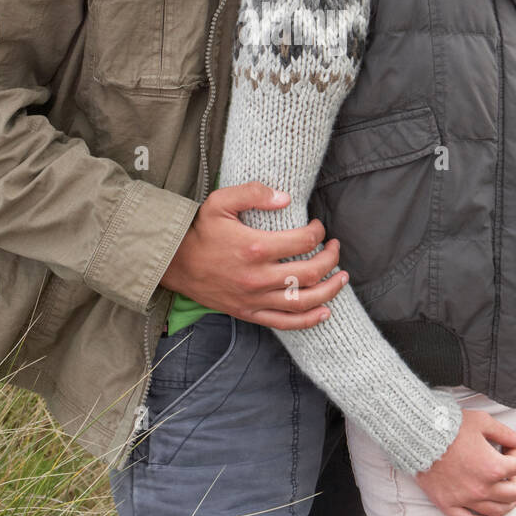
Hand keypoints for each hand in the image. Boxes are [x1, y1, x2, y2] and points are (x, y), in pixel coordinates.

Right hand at [159, 181, 348, 329]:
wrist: (173, 262)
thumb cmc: (199, 230)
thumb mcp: (220, 201)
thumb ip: (253, 193)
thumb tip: (286, 198)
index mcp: (254, 247)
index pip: (303, 241)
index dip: (318, 232)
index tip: (319, 227)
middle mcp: (258, 277)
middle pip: (310, 273)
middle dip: (331, 259)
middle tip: (335, 247)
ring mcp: (254, 298)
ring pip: (303, 301)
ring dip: (330, 290)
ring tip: (342, 277)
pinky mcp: (248, 313)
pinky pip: (285, 323)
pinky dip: (309, 320)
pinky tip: (325, 311)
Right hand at [414, 412, 515, 515]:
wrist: (418, 435)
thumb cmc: (450, 425)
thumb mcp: (481, 421)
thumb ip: (505, 433)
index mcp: (492, 466)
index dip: (515, 454)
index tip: (507, 448)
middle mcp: (482, 487)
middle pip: (513, 492)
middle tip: (514, 471)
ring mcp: (465, 499)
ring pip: (498, 511)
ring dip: (510, 503)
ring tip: (510, 492)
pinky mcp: (449, 506)